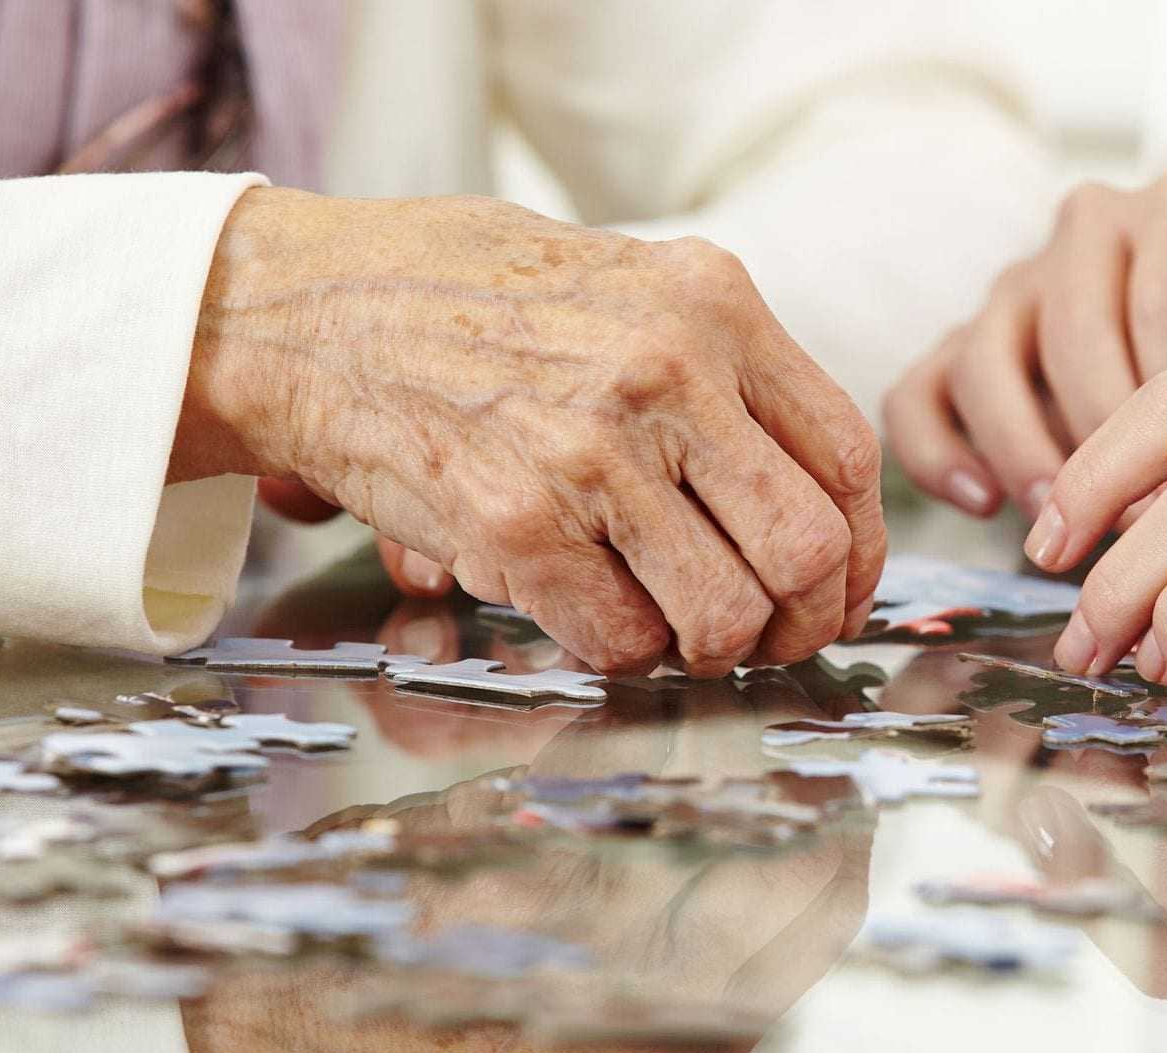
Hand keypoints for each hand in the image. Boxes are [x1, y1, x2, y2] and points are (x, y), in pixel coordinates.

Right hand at [174, 188, 885, 675]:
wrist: (305, 309)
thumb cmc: (463, 300)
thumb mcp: (623, 283)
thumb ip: (720, 370)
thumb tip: (805, 496)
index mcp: (712, 302)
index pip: (848, 456)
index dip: (861, 549)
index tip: (839, 586)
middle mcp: (668, 371)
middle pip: (808, 547)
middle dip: (803, 620)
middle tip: (770, 636)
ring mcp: (591, 452)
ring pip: (723, 614)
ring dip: (709, 649)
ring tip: (676, 631)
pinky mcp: (516, 525)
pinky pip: (620, 640)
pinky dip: (621, 655)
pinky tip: (594, 618)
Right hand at [882, 169, 1166, 518]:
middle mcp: (1091, 226)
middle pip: (1076, 333)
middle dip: (1104, 443)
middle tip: (1137, 527)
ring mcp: (1013, 281)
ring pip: (986, 360)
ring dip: (1022, 453)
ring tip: (1062, 525)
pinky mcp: (952, 341)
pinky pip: (914, 395)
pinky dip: (937, 454)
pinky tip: (983, 505)